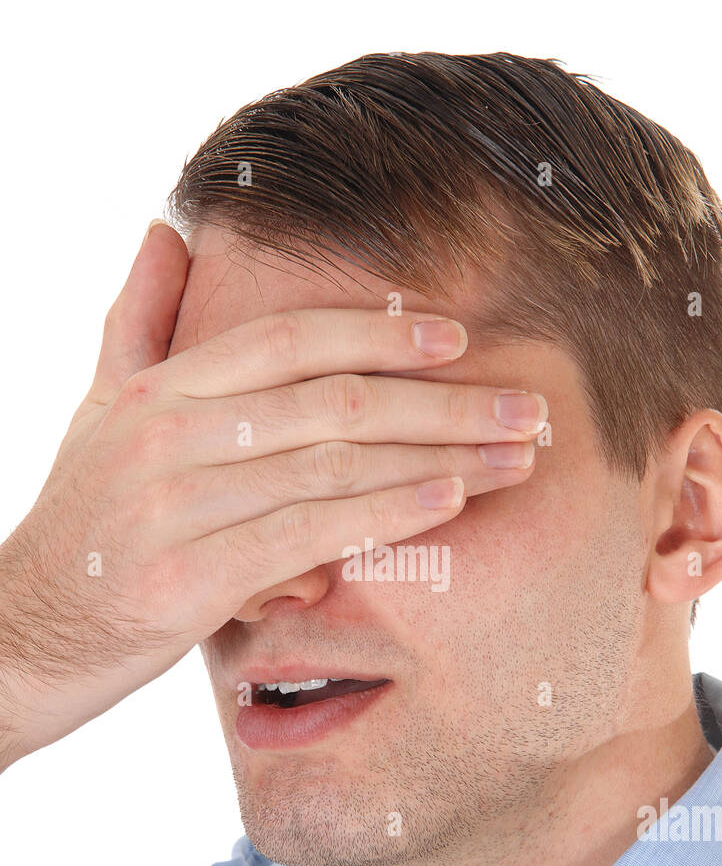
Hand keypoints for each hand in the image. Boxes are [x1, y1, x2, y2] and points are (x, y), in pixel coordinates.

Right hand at [0, 221, 544, 767]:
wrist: (16, 634)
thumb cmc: (80, 524)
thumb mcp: (99, 411)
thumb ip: (139, 322)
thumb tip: (167, 230)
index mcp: (159, 391)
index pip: (288, 341)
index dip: (380, 333)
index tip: (459, 337)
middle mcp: (168, 435)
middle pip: (332, 400)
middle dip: (444, 401)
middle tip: (527, 405)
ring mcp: (176, 506)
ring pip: (333, 464)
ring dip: (440, 457)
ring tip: (516, 455)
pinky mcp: (188, 579)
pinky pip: (309, 533)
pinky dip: (387, 514)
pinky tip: (449, 502)